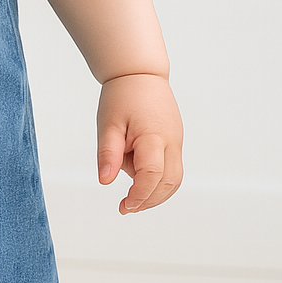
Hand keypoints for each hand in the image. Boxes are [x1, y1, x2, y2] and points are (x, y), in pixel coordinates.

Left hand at [96, 73, 182, 213]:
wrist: (140, 75)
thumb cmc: (123, 96)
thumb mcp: (108, 124)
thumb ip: (108, 153)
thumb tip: (104, 181)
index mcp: (155, 137)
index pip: (152, 175)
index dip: (140, 195)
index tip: (124, 205)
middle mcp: (172, 142)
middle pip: (169, 183)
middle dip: (149, 200)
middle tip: (125, 207)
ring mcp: (177, 142)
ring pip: (175, 179)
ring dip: (156, 194)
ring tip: (132, 198)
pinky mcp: (175, 142)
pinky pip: (172, 169)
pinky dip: (159, 182)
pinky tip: (139, 181)